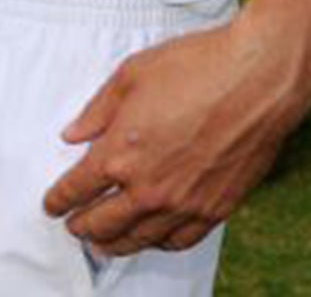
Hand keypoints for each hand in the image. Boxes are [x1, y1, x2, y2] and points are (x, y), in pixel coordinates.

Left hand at [41, 15, 310, 257]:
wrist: (259, 77)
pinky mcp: (217, 208)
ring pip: (139, 239)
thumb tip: (72, 135)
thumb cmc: (196, 66)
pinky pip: (180, 240)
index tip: (52, 204)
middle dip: (81, 226)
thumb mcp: (131, 75)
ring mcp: (184, 203)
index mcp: (120, 154)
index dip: (59, 199)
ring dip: (115, 244)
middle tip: (73, 225)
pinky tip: (152, 239)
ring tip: (103, 243)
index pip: (77, 189)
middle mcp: (148, 188)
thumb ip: (97, 111)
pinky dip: (159, 243)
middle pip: (102, 223)